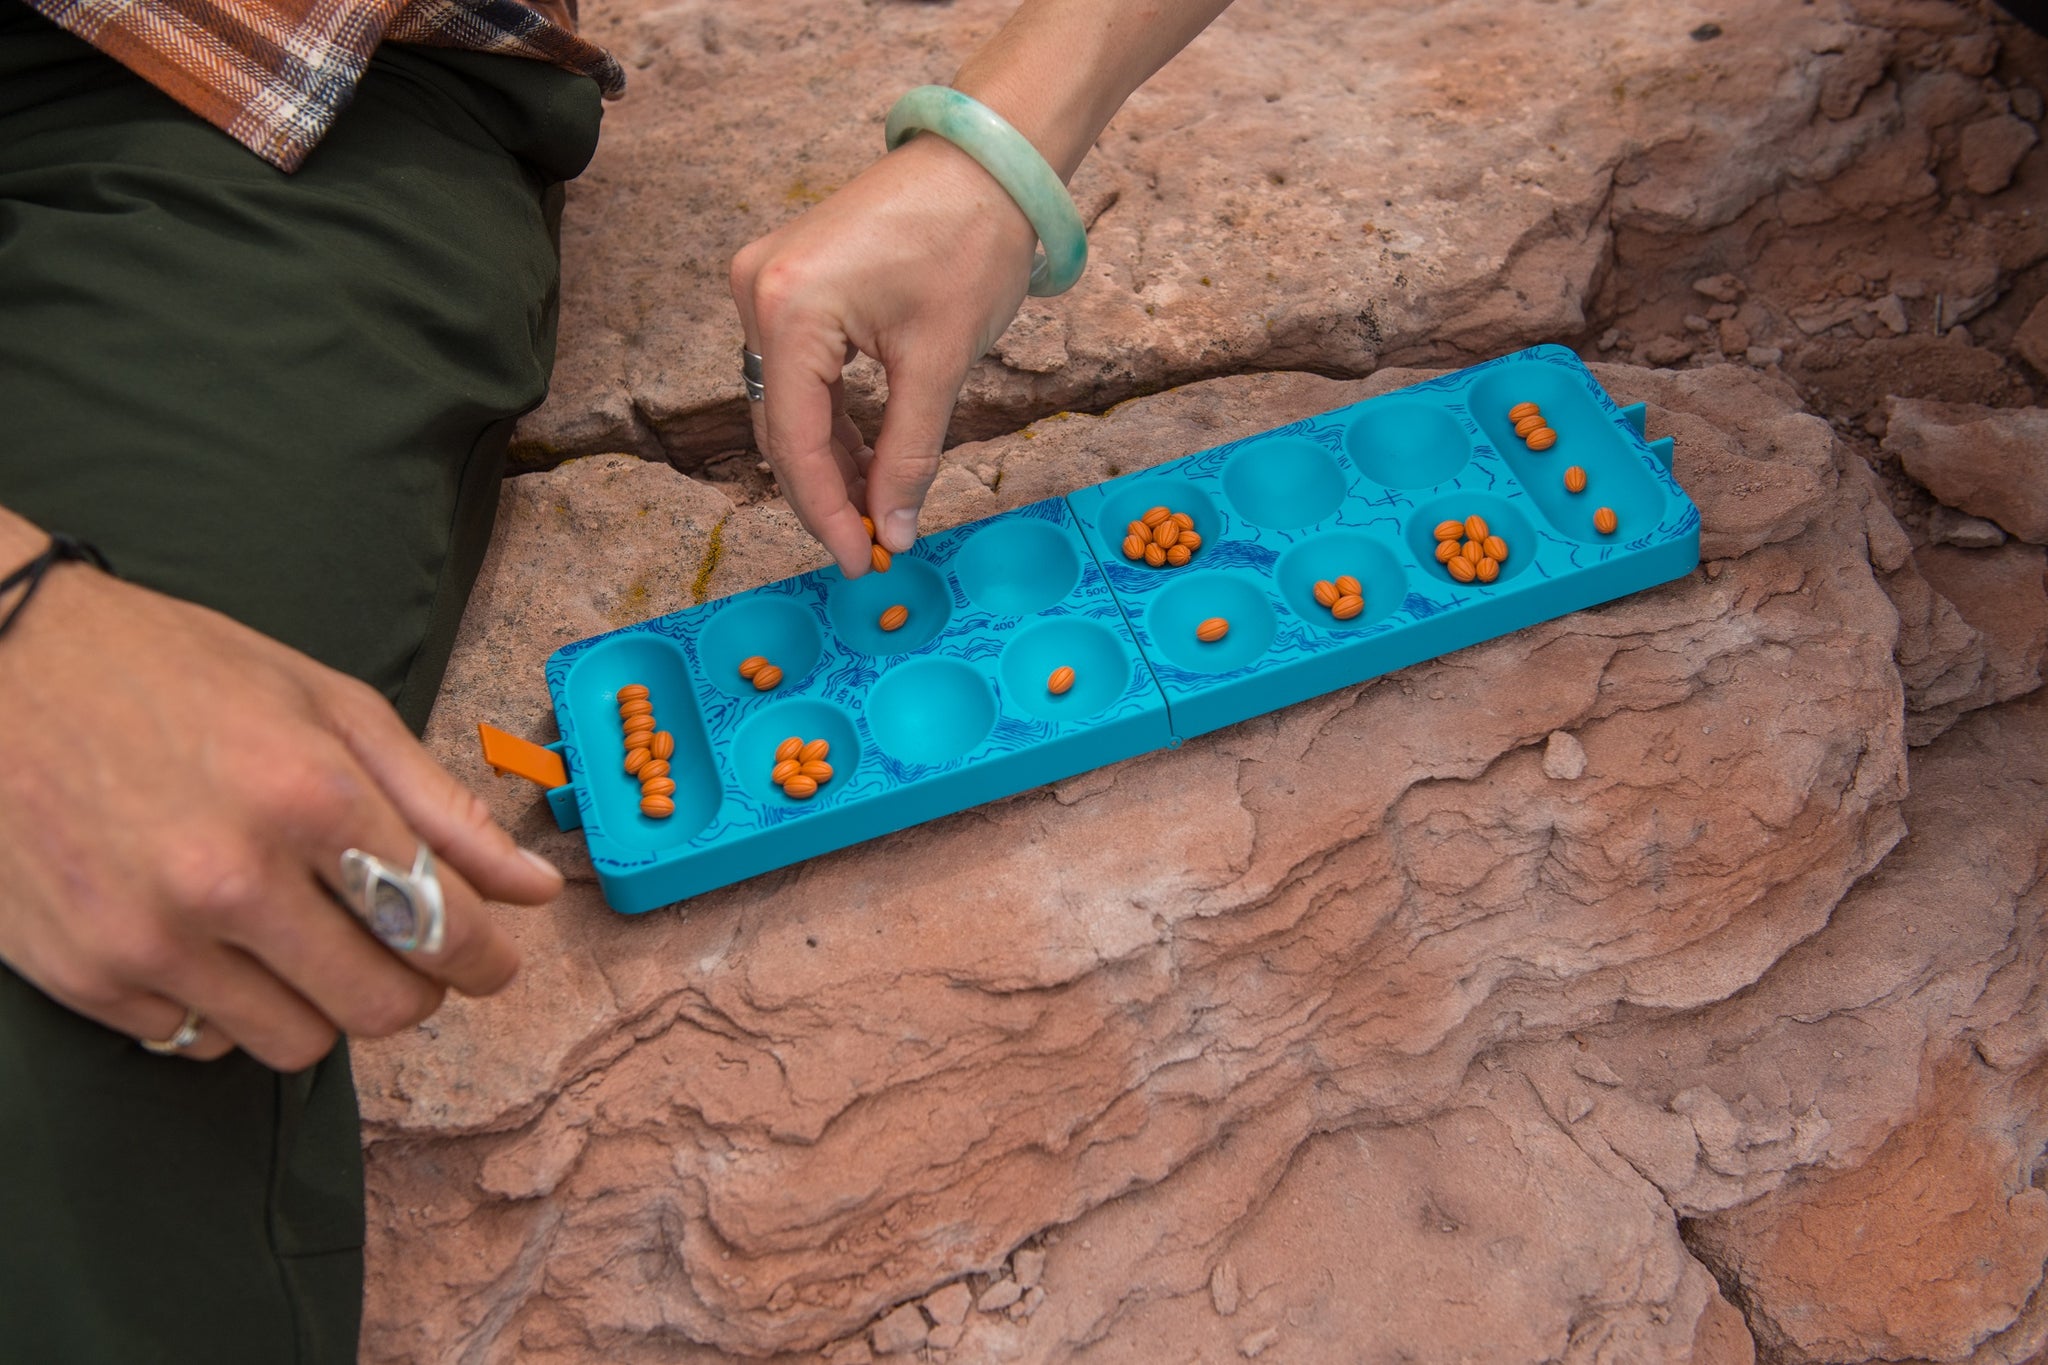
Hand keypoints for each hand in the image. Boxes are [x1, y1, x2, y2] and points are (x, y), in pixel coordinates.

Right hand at [0, 554, 562, 1068]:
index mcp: (311, 796)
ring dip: (322, 1006)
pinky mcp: (87, 976)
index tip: (491, 964)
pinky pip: (202, 1041)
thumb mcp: (330, 707)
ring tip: (301, 939)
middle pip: (382, 1008)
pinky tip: (213, 940)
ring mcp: (152, 938)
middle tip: (402, 953)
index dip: (486, 961)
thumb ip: (443, 807)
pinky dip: (227, 1007)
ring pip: (298, 1044)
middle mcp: (234, 879)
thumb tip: (538, 891)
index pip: (442, 927)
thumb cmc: (178, 670)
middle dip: (414, 991)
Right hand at [730, 131, 1038, 574]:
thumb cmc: (969, 242)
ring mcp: (763, 282)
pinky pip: (796, 370)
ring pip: (787, 403)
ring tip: (877, 512)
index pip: (795, 441)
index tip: (860, 562)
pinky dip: (830, 417)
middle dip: (827, 492)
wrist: (984, 160)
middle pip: (782, 425)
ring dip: (830, 460)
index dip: (826, 513)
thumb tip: (893, 529)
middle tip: (873, 546)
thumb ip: (909, 455)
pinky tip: (865, 462)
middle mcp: (757, 292)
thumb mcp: (940, 364)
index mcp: (788, 309)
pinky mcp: (784, 279)